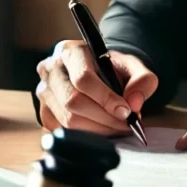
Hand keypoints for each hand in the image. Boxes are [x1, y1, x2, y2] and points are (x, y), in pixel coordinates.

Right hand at [35, 39, 157, 134]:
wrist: (98, 71)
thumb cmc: (113, 68)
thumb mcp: (132, 66)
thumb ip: (142, 79)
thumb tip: (134, 104)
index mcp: (70, 51)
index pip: (83, 78)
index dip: (106, 98)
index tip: (126, 112)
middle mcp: (50, 69)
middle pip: (72, 101)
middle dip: (103, 118)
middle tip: (125, 125)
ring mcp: (43, 91)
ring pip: (66, 119)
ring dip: (96, 129)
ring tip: (117, 127)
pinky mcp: (43, 111)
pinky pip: (62, 131)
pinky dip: (85, 135)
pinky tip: (101, 129)